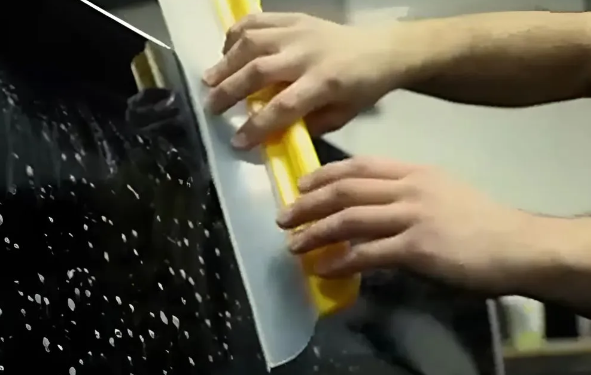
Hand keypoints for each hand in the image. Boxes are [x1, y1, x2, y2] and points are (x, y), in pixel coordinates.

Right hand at [203, 13, 404, 148]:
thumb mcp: (342, 115)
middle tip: (211, 109)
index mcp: (325, 82)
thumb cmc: (362, 88)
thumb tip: (272, 134)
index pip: (283, 106)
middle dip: (230, 92)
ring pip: (252, 43)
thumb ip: (308, 125)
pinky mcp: (294, 18)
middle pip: (259, 71)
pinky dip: (236, 34)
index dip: (257, 125)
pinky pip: (257, 21)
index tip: (238, 141)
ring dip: (226, 62)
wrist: (382, 49)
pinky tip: (225, 51)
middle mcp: (307, 54)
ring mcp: (298, 32)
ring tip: (208, 81)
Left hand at [276, 157, 545, 293]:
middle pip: (346, 190)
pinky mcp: (416, 248)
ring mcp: (412, 217)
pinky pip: (366, 254)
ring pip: (349, 219)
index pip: (360, 166)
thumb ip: (409, 197)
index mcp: (416, 173)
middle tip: (285, 217)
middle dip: (309, 203)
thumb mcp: (445, 194)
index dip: (325, 174)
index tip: (302, 184)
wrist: (518, 246)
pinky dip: (339, 262)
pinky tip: (323, 270)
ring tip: (294, 245)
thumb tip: (376, 210)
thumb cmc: (484, 225)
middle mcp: (409, 189)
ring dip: (315, 233)